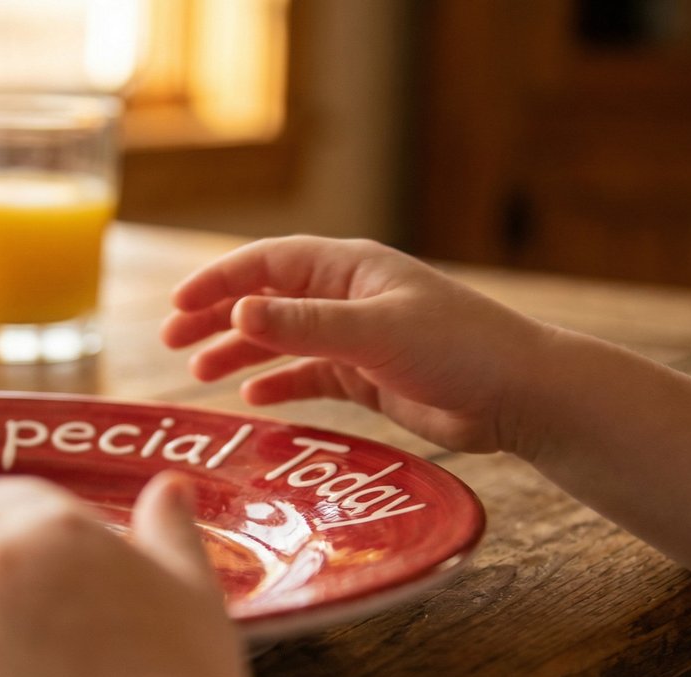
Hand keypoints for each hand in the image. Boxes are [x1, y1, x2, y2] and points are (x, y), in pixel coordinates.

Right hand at [161, 236, 553, 454]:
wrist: (520, 396)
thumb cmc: (458, 349)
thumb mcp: (374, 333)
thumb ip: (303, 325)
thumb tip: (236, 310)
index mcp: (348, 270)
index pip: (267, 264)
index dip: (218, 281)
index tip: (176, 305)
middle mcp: (347, 298)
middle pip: (265, 299)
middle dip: (215, 316)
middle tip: (170, 341)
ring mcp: (357, 337)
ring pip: (281, 339)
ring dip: (239, 352)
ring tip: (198, 375)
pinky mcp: (369, 377)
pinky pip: (308, 376)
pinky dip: (278, 384)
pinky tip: (251, 398)